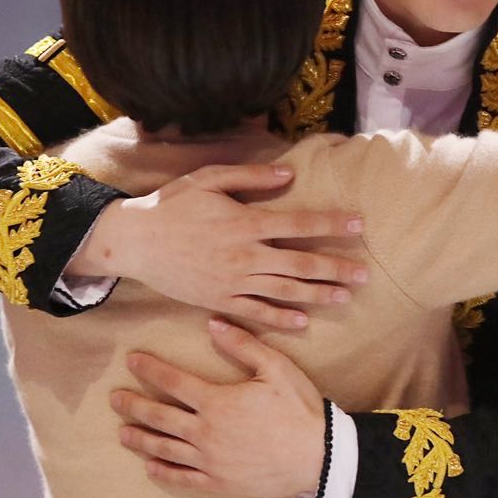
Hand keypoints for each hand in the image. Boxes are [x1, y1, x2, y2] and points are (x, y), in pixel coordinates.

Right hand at [69, 163, 367, 329]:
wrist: (132, 241)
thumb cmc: (172, 205)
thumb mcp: (209, 179)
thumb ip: (250, 177)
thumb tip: (289, 175)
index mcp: (244, 222)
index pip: (299, 224)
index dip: (331, 224)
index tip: (359, 225)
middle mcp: (244, 255)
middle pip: (300, 264)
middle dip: (335, 269)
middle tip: (365, 274)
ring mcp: (231, 282)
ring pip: (284, 291)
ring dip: (317, 295)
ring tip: (344, 297)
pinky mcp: (218, 301)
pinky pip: (255, 313)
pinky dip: (280, 318)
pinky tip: (302, 322)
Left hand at [113, 317, 325, 497]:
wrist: (317, 457)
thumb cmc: (299, 409)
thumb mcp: (277, 368)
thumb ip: (244, 346)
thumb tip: (214, 324)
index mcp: (217, 401)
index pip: (173, 381)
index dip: (150, 370)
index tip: (132, 361)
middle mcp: (205, 432)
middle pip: (159, 416)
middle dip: (133, 405)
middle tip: (115, 399)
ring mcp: (209, 460)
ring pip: (164, 448)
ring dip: (141, 439)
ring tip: (123, 433)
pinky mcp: (218, 481)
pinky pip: (183, 477)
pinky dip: (163, 472)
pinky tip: (151, 467)